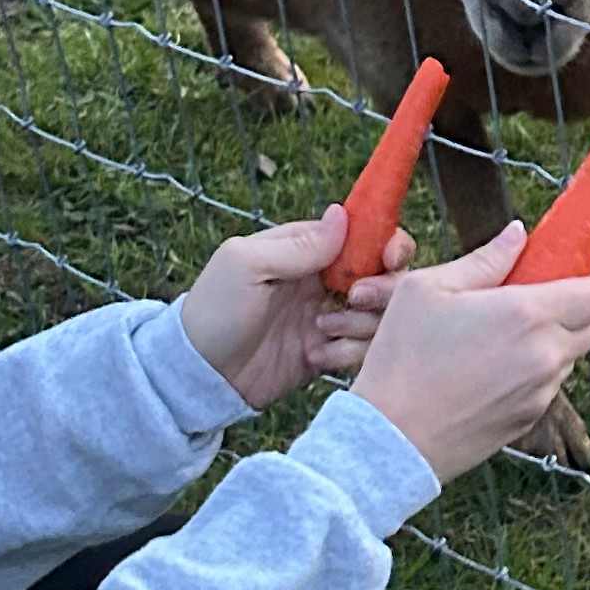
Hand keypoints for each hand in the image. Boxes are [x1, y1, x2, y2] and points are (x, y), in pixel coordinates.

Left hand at [177, 206, 410, 412]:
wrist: (200, 374)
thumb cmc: (214, 310)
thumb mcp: (247, 265)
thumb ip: (298, 244)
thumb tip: (342, 215)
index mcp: (305, 250)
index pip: (363, 236)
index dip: (386, 244)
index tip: (389, 258)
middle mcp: (323, 281)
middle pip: (385, 277)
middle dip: (382, 289)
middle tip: (354, 300)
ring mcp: (328, 318)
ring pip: (379, 316)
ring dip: (362, 324)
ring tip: (322, 331)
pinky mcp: (328, 353)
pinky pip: (363, 350)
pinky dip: (348, 353)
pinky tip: (315, 358)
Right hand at [354, 225, 589, 482]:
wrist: (392, 438)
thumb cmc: (402, 358)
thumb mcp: (427, 289)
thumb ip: (484, 259)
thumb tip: (518, 234)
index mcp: (527, 315)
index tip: (568, 270)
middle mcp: (545, 355)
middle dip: (573, 306)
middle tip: (530, 298)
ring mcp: (541, 392)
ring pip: (568, 356)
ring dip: (549, 340)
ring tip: (497, 338)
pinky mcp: (529, 420)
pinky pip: (546, 386)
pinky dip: (531, 372)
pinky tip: (486, 370)